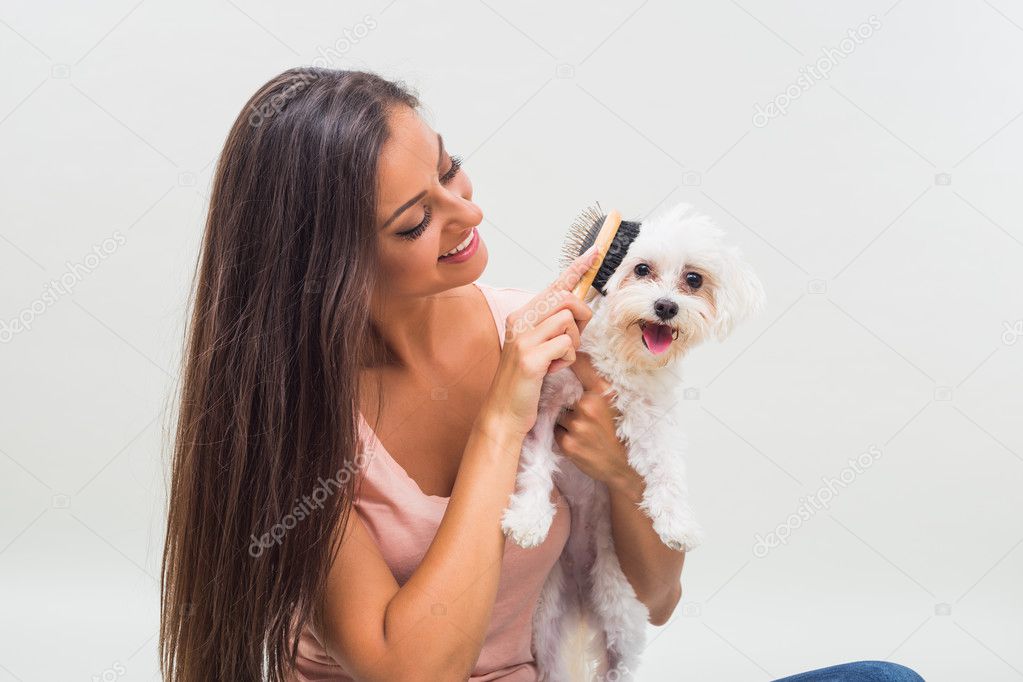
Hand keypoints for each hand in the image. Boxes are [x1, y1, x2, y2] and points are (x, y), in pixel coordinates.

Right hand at [478, 245, 599, 437]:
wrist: (503, 411)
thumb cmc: (525, 380)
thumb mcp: (537, 346)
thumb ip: (552, 326)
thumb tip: (578, 308)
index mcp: (521, 315)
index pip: (554, 285)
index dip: (577, 268)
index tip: (595, 251)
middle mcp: (519, 320)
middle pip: (567, 299)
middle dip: (582, 318)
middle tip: (573, 340)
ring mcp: (523, 338)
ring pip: (569, 322)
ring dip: (573, 344)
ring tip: (557, 359)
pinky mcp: (530, 357)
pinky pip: (566, 346)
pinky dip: (566, 360)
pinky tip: (552, 370)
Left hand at [554, 352, 642, 495]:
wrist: (620, 464)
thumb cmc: (614, 429)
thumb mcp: (611, 400)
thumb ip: (593, 381)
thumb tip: (574, 356)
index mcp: (602, 391)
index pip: (579, 364)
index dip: (570, 362)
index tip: (566, 363)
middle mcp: (588, 406)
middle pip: (562, 392)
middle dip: (567, 401)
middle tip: (584, 414)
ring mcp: (577, 425)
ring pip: (558, 413)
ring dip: (565, 420)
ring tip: (582, 429)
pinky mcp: (568, 443)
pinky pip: (555, 431)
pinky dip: (563, 435)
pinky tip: (577, 440)